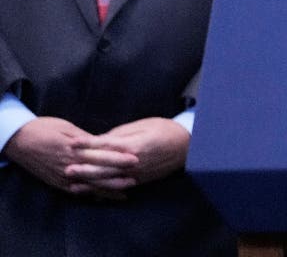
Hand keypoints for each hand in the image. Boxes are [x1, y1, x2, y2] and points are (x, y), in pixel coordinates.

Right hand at [2, 116, 135, 198]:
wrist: (20, 140)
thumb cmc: (46, 128)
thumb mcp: (68, 128)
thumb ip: (86, 139)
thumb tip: (105, 143)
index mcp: (74, 150)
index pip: (101, 155)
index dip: (119, 158)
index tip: (135, 159)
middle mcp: (69, 166)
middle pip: (97, 173)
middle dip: (118, 177)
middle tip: (136, 178)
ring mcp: (63, 177)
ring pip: (89, 186)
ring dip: (107, 189)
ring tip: (124, 191)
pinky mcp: (57, 183)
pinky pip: (76, 192)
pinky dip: (90, 194)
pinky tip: (102, 197)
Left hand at [69, 117, 190, 191]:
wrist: (189, 146)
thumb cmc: (166, 130)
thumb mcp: (144, 124)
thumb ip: (122, 133)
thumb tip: (102, 139)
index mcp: (133, 145)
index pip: (105, 145)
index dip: (87, 144)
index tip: (72, 143)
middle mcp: (133, 162)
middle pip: (104, 166)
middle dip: (84, 167)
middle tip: (66, 167)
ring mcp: (136, 174)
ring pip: (109, 180)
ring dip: (90, 182)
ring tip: (74, 183)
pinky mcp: (140, 180)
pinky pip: (119, 188)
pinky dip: (105, 191)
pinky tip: (94, 192)